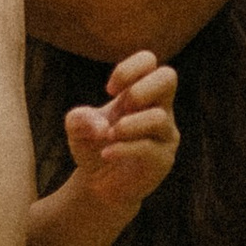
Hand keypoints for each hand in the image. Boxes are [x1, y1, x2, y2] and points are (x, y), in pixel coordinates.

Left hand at [63, 52, 179, 211]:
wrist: (99, 184)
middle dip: (141, 88)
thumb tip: (102, 128)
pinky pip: (149, 148)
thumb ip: (79, 118)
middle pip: (168, 76)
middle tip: (122, 106)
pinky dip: (123, 148)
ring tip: (108, 136)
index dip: (128, 69)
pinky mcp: (162, 160)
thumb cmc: (93, 146)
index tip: (109, 90)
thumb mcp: (77, 127)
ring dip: (128, 125)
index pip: (148, 61)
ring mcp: (164, 135)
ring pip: (158, 117)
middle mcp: (159, 109)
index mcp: (141, 92)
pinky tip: (106, 153)